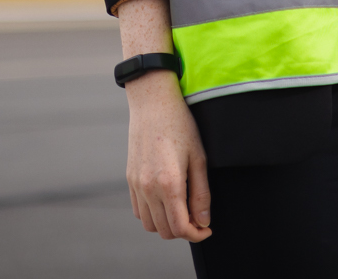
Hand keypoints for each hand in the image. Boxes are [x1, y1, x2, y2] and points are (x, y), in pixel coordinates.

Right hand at [118, 0, 210, 241]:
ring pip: (149, 224)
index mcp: (169, 183)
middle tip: (198, 219)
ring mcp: (136, 184)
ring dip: (166, 224)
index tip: (207, 230)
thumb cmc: (180, 125)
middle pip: (164, 230)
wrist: (152, 102)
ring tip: (183, 210)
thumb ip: (201, 193)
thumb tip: (203, 221)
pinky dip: (152, 214)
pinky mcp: (130, 179)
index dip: (196, 235)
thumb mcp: (199, 158)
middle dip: (183, 231)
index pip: (180, 227)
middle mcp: (148, 188)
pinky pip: (138, 211)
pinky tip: (166, 201)